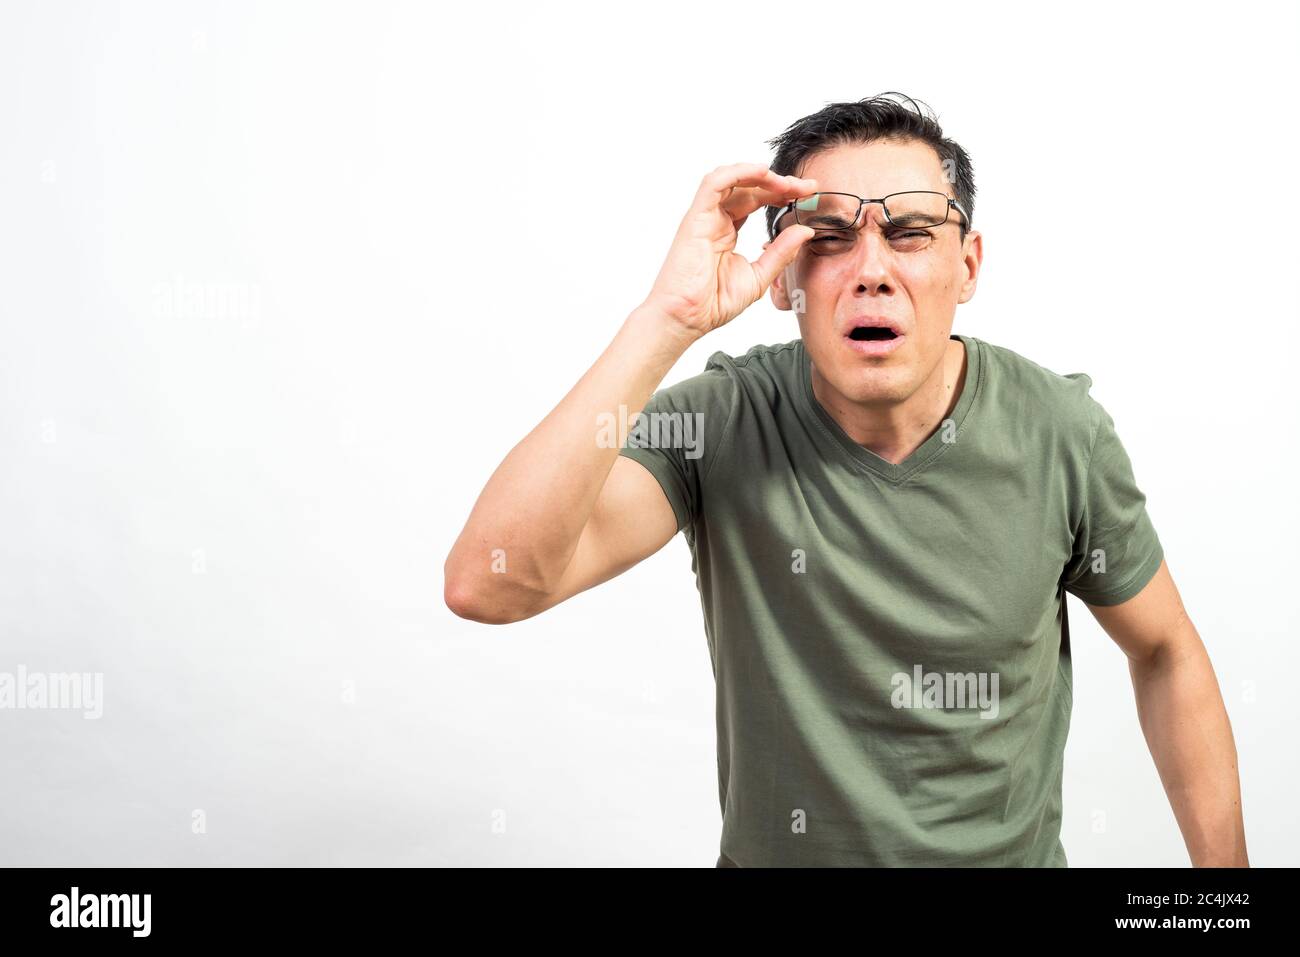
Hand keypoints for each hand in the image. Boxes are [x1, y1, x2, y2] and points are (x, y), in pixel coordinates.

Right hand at [643, 163, 816, 337]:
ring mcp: (704, 217)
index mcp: (727, 232)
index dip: (782, 194)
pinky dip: (738, 173)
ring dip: (762, 176)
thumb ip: (781, 252)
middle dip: (780, 183)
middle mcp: (715, 220)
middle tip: (806, 187)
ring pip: (732, 179)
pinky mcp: (695, 218)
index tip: (807, 196)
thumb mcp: (759, 276)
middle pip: (748, 187)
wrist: (687, 318)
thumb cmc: (713, 303)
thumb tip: (805, 231)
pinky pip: (714, 183)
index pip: (756, 200)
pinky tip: (763, 173)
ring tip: (788, 184)